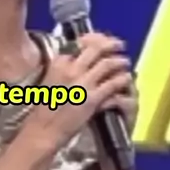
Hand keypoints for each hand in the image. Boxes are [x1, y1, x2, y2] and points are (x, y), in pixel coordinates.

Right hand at [23, 31, 131, 150]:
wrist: (44, 129)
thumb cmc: (45, 108)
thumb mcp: (50, 80)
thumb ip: (65, 69)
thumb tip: (80, 62)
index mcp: (59, 63)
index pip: (81, 44)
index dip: (95, 40)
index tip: (102, 42)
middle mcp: (71, 69)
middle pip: (96, 48)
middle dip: (110, 44)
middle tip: (119, 45)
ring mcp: (83, 83)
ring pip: (108, 63)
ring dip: (120, 61)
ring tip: (125, 62)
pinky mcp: (92, 98)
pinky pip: (113, 83)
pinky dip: (122, 79)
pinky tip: (126, 78)